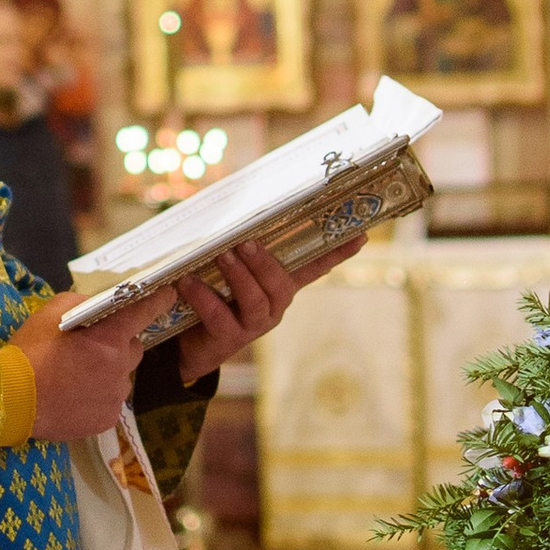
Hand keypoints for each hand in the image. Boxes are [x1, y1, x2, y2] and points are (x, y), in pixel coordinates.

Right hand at [11, 292, 151, 443]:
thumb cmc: (28, 352)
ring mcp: (115, 395)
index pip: (144, 312)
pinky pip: (112, 401)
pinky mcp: (108, 419)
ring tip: (79, 376)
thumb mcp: (51, 312)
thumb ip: (81, 304)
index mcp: (109, 337)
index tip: (168, 295)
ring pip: (123, 377)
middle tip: (93, 348)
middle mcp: (119, 366)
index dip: (158, 301)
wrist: (10, 399)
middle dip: (119, 345)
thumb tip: (97, 306)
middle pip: (134, 348)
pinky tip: (76, 395)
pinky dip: (99, 396)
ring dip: (110, 372)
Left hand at [170, 235, 364, 385]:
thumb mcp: (227, 270)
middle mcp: (272, 306)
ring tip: (221, 257)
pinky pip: (220, 316)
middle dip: (265, 262)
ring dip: (238, 275)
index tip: (361, 236)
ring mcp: (253, 324)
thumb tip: (228, 203)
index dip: (337, 253)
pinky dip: (204, 297)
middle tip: (246, 242)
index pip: (314, 267)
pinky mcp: (229, 339)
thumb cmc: (212, 296)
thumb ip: (235, 246)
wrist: (188, 346)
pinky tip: (188, 283)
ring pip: (255, 300)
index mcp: (278, 286)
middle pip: (281, 284)